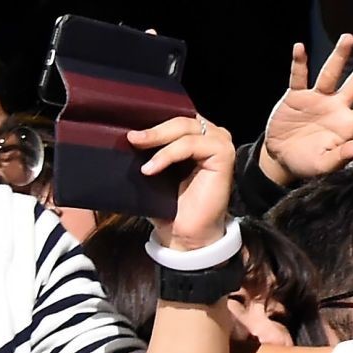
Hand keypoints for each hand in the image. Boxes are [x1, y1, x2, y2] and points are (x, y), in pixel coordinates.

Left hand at [133, 115, 236, 250]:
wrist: (184, 234)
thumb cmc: (171, 204)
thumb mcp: (156, 169)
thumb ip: (150, 149)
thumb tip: (128, 133)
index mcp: (197, 137)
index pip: (174, 119)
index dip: (152, 122)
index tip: (129, 131)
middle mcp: (211, 136)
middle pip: (180, 120)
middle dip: (153, 129)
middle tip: (131, 138)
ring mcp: (220, 144)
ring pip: (185, 128)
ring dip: (159, 137)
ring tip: (137, 147)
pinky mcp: (224, 155)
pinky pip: (191, 144)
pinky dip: (169, 153)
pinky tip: (151, 168)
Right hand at [261, 34, 352, 184]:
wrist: (281, 159)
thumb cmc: (307, 164)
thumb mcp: (325, 166)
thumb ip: (343, 155)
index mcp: (349, 125)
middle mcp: (337, 107)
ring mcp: (317, 99)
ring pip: (331, 73)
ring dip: (339, 55)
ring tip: (348, 37)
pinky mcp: (296, 97)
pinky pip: (298, 77)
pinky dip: (299, 63)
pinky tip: (299, 49)